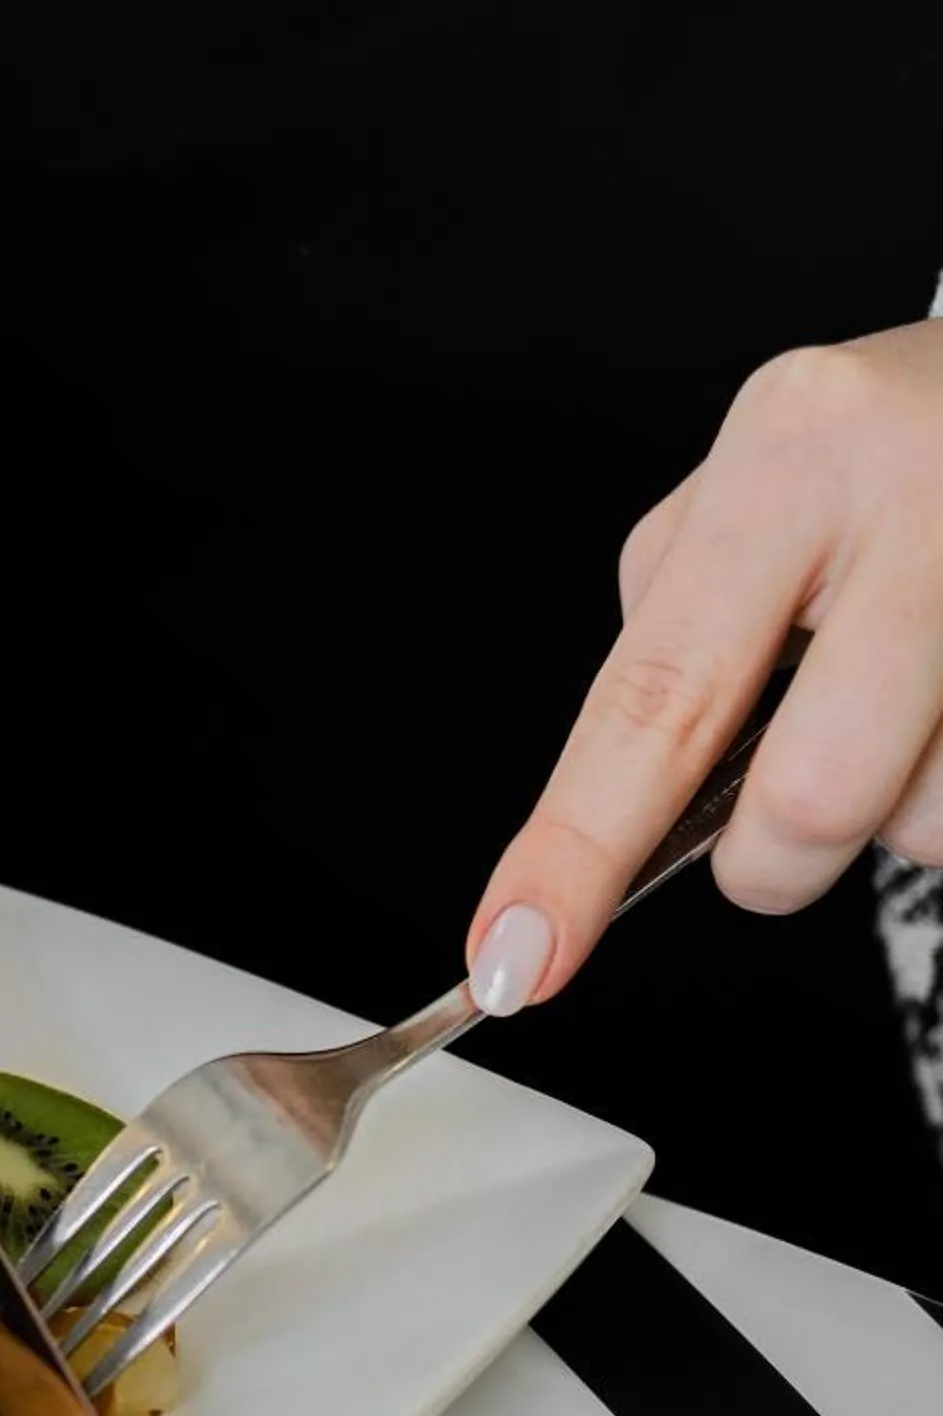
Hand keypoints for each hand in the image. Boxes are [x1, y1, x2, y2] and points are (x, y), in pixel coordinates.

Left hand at [466, 322, 942, 1011]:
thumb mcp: (757, 491)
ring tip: (909, 693)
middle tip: (770, 819)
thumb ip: (681, 639)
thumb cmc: (880, 456)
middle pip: (810, 802)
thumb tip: (630, 812)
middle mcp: (914, 503)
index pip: (655, 702)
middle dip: (768, 863)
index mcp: (789, 461)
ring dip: (895, 809)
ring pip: (925, 826)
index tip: (513, 960)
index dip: (574, 852)